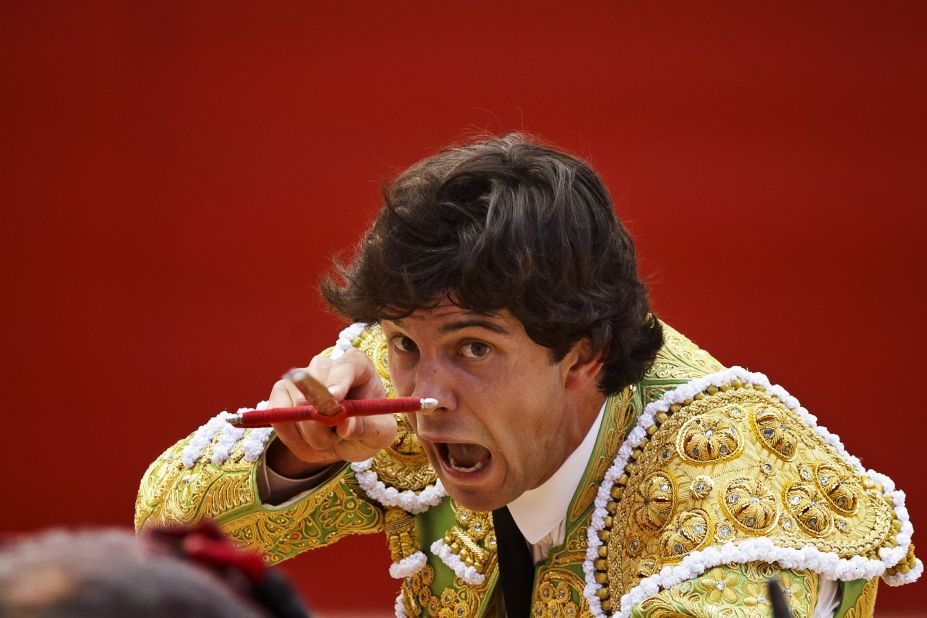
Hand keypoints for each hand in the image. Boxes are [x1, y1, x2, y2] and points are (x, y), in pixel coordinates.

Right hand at [265, 348, 396, 476]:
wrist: (344, 441)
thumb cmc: (367, 430)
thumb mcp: (379, 434)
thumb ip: (367, 428)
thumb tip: (345, 425)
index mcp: (358, 366)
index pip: (347, 366)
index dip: (339, 380)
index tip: (335, 398)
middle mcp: (326, 366)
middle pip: (315, 385)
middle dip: (323, 421)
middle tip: (336, 438)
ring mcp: (300, 378)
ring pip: (295, 406)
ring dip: (310, 434)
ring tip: (328, 440)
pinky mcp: (281, 394)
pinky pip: (278, 417)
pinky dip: (292, 437)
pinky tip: (307, 441)